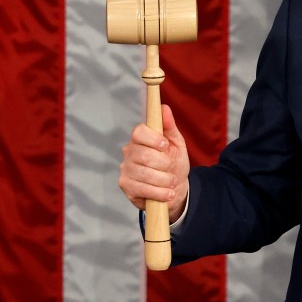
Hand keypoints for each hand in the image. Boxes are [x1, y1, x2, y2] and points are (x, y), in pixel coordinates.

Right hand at [118, 104, 189, 222]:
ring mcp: (125, 170)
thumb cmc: (174, 164)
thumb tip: (164, 108)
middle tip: (172, 169)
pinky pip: (142, 189)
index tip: (165, 146)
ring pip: (144, 174)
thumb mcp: (176, 144)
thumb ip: (169, 127)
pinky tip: (167, 193)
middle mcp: (129, 152)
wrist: (174, 189)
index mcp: (140, 139)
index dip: (153, 139)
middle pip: (143, 155)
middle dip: (164, 164)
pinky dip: (159, 193)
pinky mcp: (126, 186)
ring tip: (172, 182)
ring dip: (164, 180)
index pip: (138, 132)